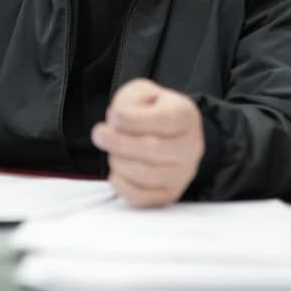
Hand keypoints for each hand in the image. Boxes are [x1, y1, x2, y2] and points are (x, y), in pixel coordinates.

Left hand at [91, 78, 203, 207]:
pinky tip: (117, 171)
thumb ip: (129, 101)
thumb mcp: (142, 92)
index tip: (113, 117)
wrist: (168, 133)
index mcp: (186, 115)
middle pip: (153, 149)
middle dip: (118, 141)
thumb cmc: (153, 112)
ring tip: (112, 151)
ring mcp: (183, 173)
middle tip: (100, 134)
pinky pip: (142, 197)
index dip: (132, 120)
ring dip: (119, 161)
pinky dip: (122, 185)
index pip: (163, 120)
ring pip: (146, 174)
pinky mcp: (170, 193)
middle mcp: (191, 146)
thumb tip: (117, 122)